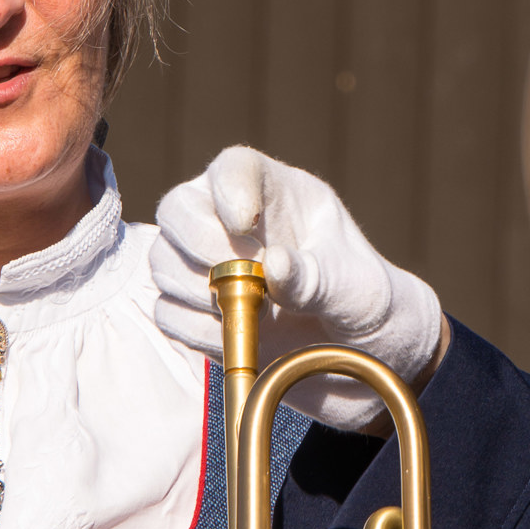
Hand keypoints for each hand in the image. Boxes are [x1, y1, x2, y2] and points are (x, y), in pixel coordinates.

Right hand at [151, 147, 447, 430]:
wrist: (361, 361)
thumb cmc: (367, 305)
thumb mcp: (357, 290)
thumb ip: (318, 277)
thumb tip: (272, 265)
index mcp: (280, 195)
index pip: (234, 167)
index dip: (228, 189)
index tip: (246, 224)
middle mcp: (233, 223)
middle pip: (178, 209)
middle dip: (200, 246)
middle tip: (244, 280)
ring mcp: (208, 267)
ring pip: (163, 262)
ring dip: (197, 293)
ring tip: (253, 313)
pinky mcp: (197, 312)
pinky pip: (167, 312)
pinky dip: (196, 330)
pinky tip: (238, 338)